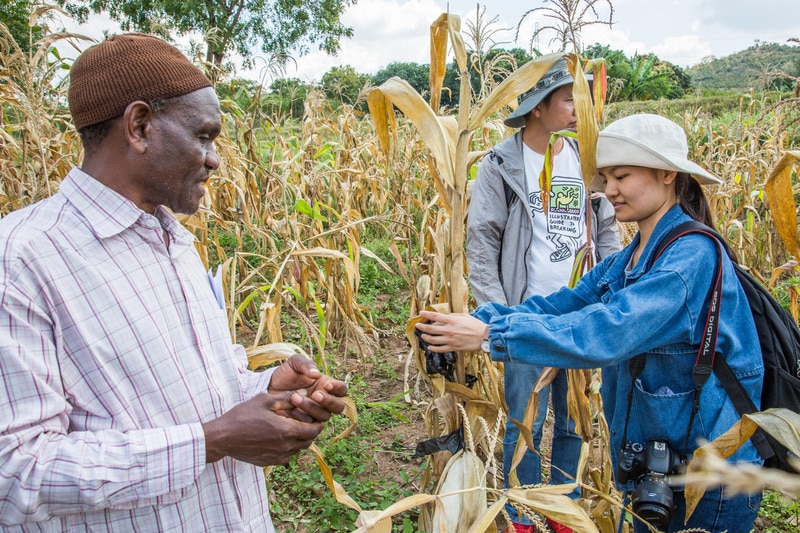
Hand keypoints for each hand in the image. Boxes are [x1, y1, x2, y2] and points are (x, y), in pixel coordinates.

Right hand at [202, 392, 323, 465]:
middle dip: (310, 431)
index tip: (316, 417)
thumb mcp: (265, 400)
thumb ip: (286, 398)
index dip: (318, 423)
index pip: (314, 430)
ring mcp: (278, 457)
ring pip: (298, 449)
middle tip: (305, 421)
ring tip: (291, 427)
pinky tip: (279, 438)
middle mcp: (286, 447)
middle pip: (308, 441)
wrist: (223, 437)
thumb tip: (302, 394)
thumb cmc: (243, 416)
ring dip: (299, 439)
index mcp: (287, 431)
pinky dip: (288, 448)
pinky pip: (286, 457)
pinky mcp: (269, 462)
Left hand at [268, 354, 346, 421]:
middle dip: (329, 401)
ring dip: (311, 407)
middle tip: (315, 394)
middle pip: (338, 407)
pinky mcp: (305, 423)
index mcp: (326, 385)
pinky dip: (300, 417)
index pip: (342, 389)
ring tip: (294, 397)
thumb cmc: (285, 374)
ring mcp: (315, 413)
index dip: (338, 388)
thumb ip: (306, 364)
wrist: (268, 388)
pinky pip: (309, 425)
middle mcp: (324, 401)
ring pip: (323, 416)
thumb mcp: (294, 363)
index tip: (327, 384)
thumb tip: (316, 374)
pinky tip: (289, 408)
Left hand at [415, 310, 487, 352]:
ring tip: (422, 336)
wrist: (484, 337)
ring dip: (426, 338)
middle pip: (431, 328)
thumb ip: (452, 316)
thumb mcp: (464, 316)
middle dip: (422, 327)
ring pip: (433, 340)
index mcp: (452, 321)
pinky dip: (433, 348)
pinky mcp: (453, 347)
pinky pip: (440, 349)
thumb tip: (443, 317)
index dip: (426, 314)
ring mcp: (450, 340)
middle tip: (417, 325)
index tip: (420, 313)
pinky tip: (429, 347)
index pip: (435, 316)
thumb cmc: (475, 325)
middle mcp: (449, 330)